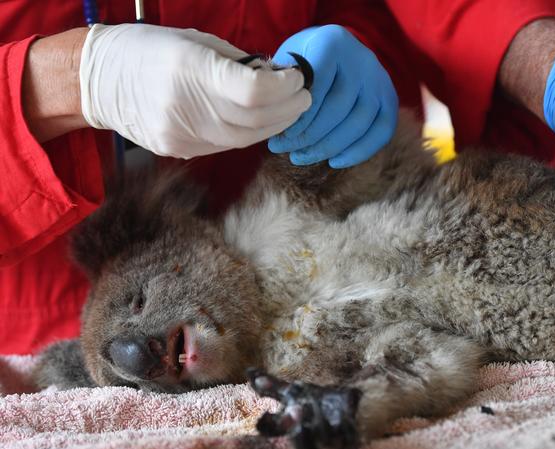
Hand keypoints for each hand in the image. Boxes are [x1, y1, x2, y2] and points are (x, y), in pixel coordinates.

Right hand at [79, 24, 310, 158]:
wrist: (100, 81)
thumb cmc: (150, 50)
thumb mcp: (196, 41)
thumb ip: (238, 63)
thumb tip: (276, 77)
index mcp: (189, 69)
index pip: (253, 92)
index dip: (284, 88)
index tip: (297, 78)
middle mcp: (185, 106)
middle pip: (255, 120)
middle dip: (288, 108)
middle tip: (303, 97)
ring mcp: (181, 135)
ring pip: (246, 138)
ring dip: (275, 124)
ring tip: (289, 109)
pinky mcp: (179, 151)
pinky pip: (228, 145)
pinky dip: (251, 133)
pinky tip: (260, 121)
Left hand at [268, 25, 397, 167]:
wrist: (337, 52)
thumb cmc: (304, 61)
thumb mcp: (289, 62)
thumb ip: (285, 86)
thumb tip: (277, 120)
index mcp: (333, 42)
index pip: (318, 84)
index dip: (300, 115)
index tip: (281, 135)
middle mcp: (362, 59)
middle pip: (339, 107)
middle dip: (310, 135)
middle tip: (285, 149)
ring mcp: (379, 80)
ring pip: (359, 122)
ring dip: (329, 147)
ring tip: (302, 157)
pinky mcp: (390, 99)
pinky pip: (382, 132)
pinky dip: (358, 152)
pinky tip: (334, 162)